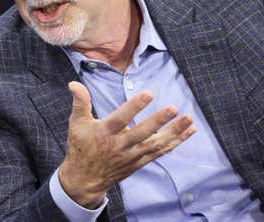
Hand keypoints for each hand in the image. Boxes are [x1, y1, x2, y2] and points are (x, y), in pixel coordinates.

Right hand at [58, 81, 195, 207]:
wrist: (85, 179)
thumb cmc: (81, 146)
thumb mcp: (77, 123)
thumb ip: (80, 102)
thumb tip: (74, 83)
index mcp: (105, 133)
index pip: (121, 118)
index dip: (134, 107)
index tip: (148, 94)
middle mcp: (120, 145)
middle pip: (142, 133)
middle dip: (159, 121)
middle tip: (174, 108)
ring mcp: (132, 155)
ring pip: (156, 144)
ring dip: (174, 132)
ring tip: (189, 119)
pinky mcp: (140, 161)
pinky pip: (160, 152)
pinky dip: (176, 142)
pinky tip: (189, 131)